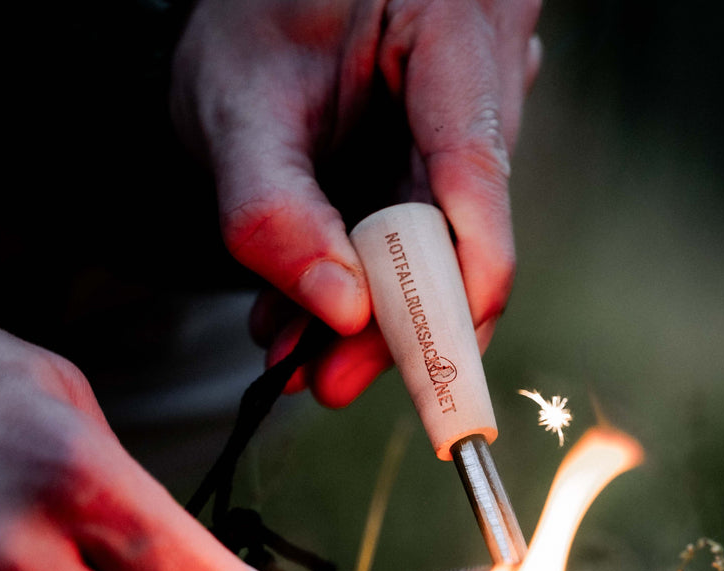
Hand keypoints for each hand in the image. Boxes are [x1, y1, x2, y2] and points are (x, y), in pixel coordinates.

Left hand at [171, 0, 542, 406]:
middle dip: (397, 316)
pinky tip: (308, 312)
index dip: (459, 281)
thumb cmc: (249, 23)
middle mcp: (487, 67)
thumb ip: (272, 207)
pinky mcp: (453, 145)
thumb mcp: (236, 105)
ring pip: (447, 239)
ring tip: (294, 350)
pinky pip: (425, 228)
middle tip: (327, 379)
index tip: (428, 365)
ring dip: (374, 308)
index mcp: (452, 25)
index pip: (476, 172)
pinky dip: (369, 277)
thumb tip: (341, 312)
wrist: (253, 0)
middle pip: (466, 225)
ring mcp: (478, 108)